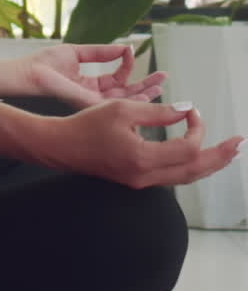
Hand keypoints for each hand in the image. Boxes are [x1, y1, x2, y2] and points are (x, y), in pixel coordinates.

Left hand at [23, 42, 164, 109]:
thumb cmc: (44, 64)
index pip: (117, 79)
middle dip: (146, 86)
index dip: (127, 66)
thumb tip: (123, 47)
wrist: (28, 73)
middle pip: (126, 93)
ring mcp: (92, 103)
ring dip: (144, 93)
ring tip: (161, 85)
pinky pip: (115, 103)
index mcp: (90, 84)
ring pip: (125, 101)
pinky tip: (145, 93)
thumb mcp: (77, 52)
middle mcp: (94, 96)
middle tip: (164, 78)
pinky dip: (131, 98)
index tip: (131, 51)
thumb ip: (100, 52)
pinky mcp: (90, 104)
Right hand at [37, 101, 243, 189]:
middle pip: (195, 171)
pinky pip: (172, 177)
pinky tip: (197, 158)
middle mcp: (145, 176)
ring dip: (209, 164)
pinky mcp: (136, 179)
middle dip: (220, 156)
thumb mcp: (123, 109)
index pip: (188, 148)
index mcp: (143, 158)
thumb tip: (187, 110)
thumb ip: (159, 111)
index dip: (197, 128)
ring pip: (186, 177)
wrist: (61, 146)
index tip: (191, 110)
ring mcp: (141, 181)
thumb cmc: (87, 124)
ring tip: (228, 153)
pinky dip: (190, 167)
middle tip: (240, 144)